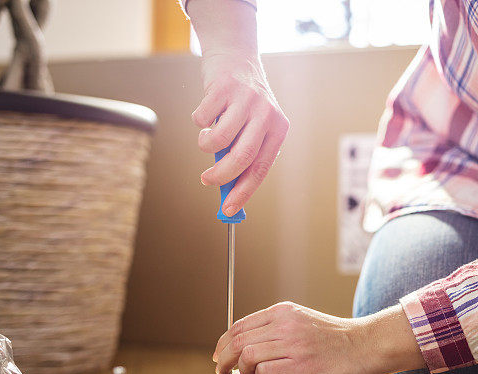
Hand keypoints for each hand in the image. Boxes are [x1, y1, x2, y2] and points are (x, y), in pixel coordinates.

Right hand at [192, 52, 288, 215]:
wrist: (235, 58)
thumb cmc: (243, 104)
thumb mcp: (253, 129)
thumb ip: (244, 157)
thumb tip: (228, 193)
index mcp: (278, 130)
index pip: (261, 168)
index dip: (243, 192)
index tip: (228, 209)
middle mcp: (266, 114)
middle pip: (241, 157)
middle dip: (221, 176)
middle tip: (207, 180)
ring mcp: (246, 99)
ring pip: (218, 139)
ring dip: (205, 145)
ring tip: (206, 137)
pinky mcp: (224, 86)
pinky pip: (201, 118)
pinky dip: (198, 122)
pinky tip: (207, 112)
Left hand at [212, 302, 424, 373]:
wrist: (364, 345)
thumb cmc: (333, 337)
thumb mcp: (302, 320)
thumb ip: (275, 327)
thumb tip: (242, 343)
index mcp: (283, 312)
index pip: (239, 326)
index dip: (223, 343)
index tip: (219, 355)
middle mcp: (285, 325)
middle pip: (238, 341)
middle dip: (224, 359)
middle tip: (222, 371)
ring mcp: (293, 345)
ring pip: (247, 357)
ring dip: (242, 370)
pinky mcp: (301, 366)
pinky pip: (264, 373)